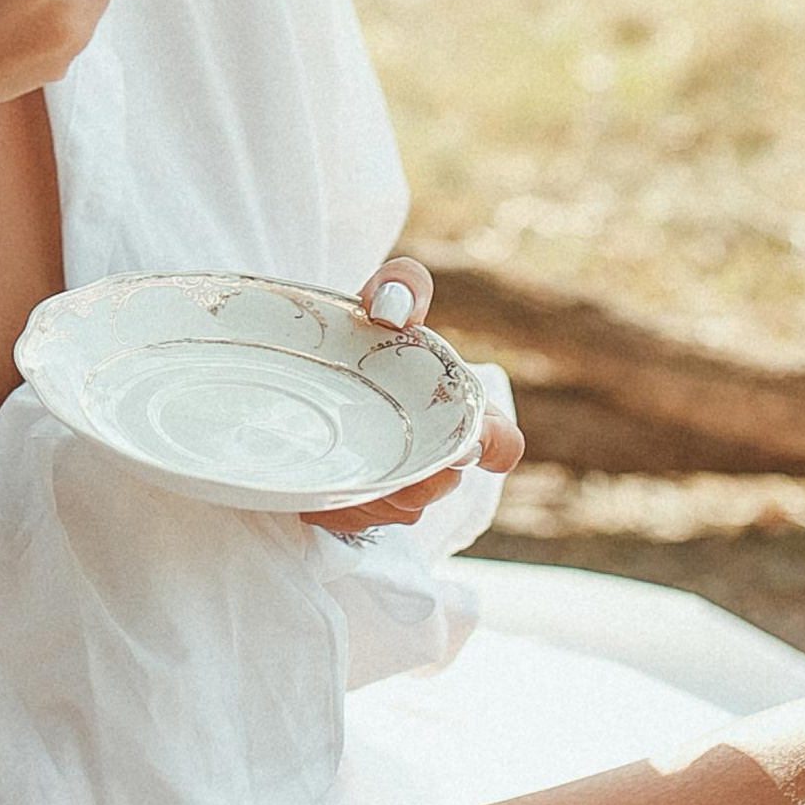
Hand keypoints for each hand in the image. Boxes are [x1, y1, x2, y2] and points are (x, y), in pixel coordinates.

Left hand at [302, 250, 525, 533]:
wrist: (303, 364)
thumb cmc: (363, 332)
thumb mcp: (382, 300)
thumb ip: (401, 285)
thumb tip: (391, 310)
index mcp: (461, 413)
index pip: (501, 444)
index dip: (495, 448)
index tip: (469, 441)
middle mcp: (436, 460)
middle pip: (440, 487)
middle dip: (417, 476)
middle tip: (387, 457)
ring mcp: (397, 493)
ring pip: (397, 510)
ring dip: (372, 489)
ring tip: (343, 454)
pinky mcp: (354, 512)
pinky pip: (350, 519)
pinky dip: (332, 499)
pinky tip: (316, 471)